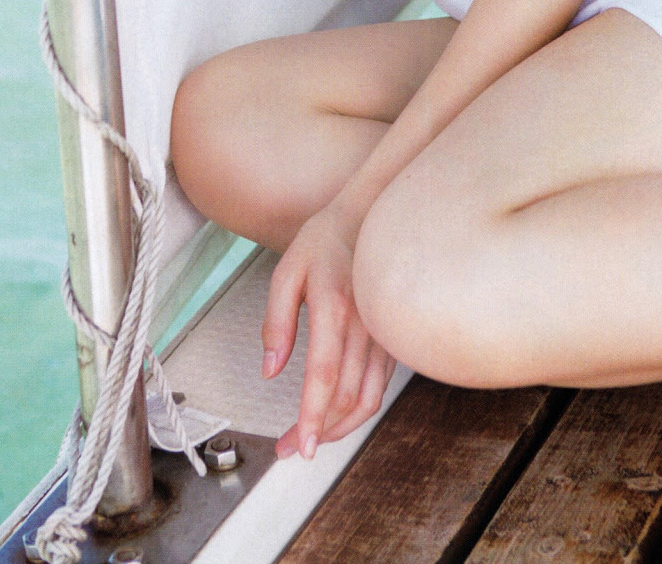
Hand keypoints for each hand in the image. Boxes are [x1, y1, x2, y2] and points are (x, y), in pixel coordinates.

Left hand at [261, 205, 396, 458]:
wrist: (370, 212)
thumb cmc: (325, 240)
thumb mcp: (287, 271)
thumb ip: (275, 320)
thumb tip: (270, 369)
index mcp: (334, 306)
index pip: (324, 374)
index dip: (313, 415)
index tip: (300, 445)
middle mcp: (365, 323)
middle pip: (346, 395)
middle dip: (319, 431)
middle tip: (291, 448)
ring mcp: (383, 331)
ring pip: (368, 397)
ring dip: (341, 427)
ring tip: (313, 438)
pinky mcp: (391, 336)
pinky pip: (379, 384)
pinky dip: (358, 408)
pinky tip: (337, 413)